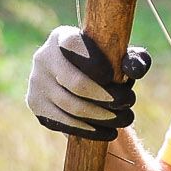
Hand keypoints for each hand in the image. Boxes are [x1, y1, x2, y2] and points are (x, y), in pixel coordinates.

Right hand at [28, 26, 151, 141]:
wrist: (82, 87)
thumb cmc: (106, 67)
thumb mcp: (122, 60)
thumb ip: (134, 59)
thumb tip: (133, 70)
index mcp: (62, 38)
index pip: (74, 46)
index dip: (95, 62)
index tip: (114, 78)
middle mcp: (43, 57)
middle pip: (76, 83)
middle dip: (107, 96)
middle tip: (128, 102)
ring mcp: (36, 82)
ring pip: (71, 106)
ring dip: (102, 116)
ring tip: (124, 119)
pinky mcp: (35, 104)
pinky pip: (62, 122)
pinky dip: (88, 131)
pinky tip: (108, 132)